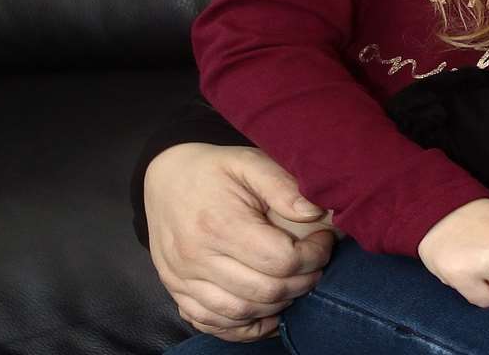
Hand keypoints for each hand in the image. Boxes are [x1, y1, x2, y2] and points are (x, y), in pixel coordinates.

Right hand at [144, 143, 336, 339]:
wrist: (164, 178)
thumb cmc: (213, 170)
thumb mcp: (249, 162)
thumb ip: (283, 186)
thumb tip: (315, 213)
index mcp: (219, 224)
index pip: (281, 260)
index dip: (314, 256)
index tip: (323, 242)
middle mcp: (197, 257)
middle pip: (265, 291)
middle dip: (302, 282)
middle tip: (315, 265)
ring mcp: (183, 279)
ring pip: (241, 313)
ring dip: (277, 305)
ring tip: (293, 283)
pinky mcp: (176, 291)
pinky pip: (212, 323)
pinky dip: (243, 326)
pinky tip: (265, 312)